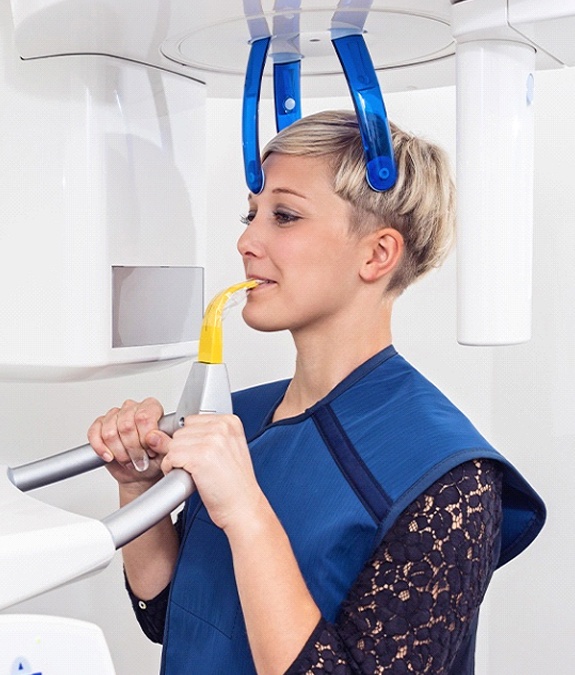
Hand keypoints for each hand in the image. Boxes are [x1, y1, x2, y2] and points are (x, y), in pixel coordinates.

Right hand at [88, 398, 169, 489]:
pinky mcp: (100, 426)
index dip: (145, 438)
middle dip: (132, 448)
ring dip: (119, 452)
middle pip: (126, 425)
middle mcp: (133, 408)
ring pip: (110, 432)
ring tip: (128, 459)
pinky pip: (94, 433)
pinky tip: (109, 456)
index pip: (144, 416)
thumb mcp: (165, 453)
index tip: (150, 452)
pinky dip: (100, 448)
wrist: (140, 472)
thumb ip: (163, 443)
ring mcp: (115, 415)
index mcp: (151, 408)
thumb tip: (153, 437)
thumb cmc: (154, 460)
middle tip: (139, 460)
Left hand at [154, 414, 263, 530]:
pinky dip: (171, 470)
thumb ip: (193, 438)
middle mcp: (222, 427)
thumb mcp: (219, 453)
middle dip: (183, 450)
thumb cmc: (233, 484)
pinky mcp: (199, 456)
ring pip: (173, 444)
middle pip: (181, 432)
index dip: (190, 441)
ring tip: (195, 473)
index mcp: (230, 422)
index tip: (199, 455)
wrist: (243, 506)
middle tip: (198, 467)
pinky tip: (188, 477)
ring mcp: (211, 440)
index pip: (192, 421)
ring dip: (176, 460)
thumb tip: (155, 435)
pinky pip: (170, 457)